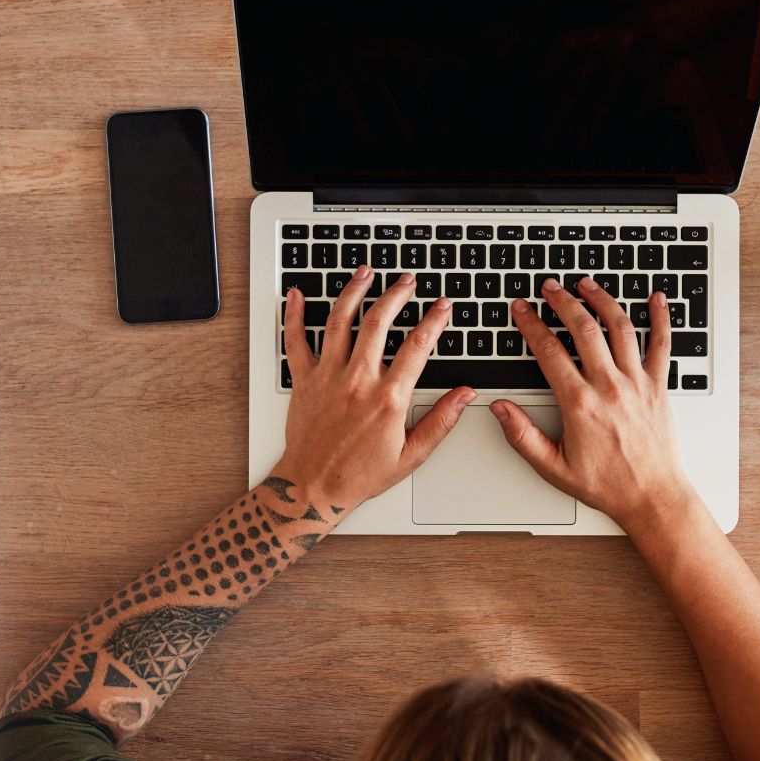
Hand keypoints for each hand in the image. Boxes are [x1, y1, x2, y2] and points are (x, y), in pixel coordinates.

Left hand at [274, 265, 473, 512]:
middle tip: (406, 280)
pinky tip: (296, 295)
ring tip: (365, 273)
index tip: (443, 306)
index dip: (434, 320)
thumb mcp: (412, 454)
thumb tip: (465, 395)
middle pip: (378, 322)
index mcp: (388, 398)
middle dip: (396, 295)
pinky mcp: (303, 380)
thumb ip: (441, 421)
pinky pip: (295, 341)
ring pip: (339, 321)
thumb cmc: (360, 474)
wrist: (314, 487)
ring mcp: (327, 377)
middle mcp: (357, 380)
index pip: (418, 346)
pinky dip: (293, 315)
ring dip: (353, 291)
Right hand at [489, 278, 695, 530]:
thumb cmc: (606, 485)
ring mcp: (637, 383)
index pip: (549, 351)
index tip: (522, 309)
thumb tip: (500, 409)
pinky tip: (656, 298)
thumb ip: (522, 436)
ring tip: (586, 284)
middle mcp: (609, 387)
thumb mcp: (553, 467)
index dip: (531, 325)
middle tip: (550, 287)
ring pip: (620, 328)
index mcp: (580, 404)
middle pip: (584, 330)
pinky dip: (661, 318)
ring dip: (602, 300)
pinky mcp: (659, 386)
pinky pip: (662, 345)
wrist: (652, 497)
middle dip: (563, 302)